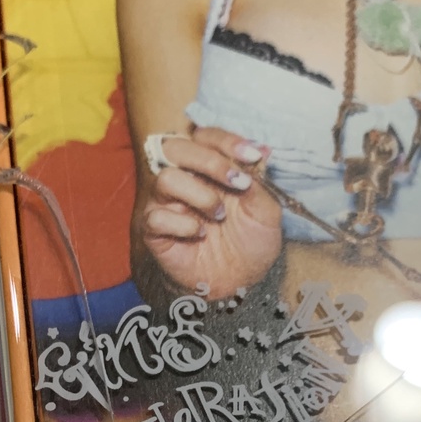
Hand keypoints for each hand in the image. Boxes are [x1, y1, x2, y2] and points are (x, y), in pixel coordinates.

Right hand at [139, 127, 282, 299]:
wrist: (239, 284)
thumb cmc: (251, 245)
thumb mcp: (266, 212)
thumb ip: (259, 181)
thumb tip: (262, 150)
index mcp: (209, 168)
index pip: (206, 137)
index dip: (228, 141)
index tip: (253, 156)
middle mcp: (184, 180)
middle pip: (176, 148)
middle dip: (210, 161)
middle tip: (237, 183)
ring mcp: (166, 204)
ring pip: (165, 179)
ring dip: (199, 194)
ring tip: (219, 215)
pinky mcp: (155, 230)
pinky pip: (156, 216)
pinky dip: (182, 224)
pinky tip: (199, 234)